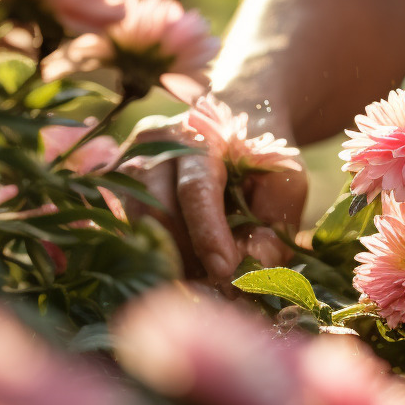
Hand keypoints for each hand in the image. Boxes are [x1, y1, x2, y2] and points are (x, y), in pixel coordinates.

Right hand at [122, 120, 307, 288]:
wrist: (239, 118)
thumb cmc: (265, 158)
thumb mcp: (285, 186)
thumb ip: (272, 229)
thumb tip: (245, 280)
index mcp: (203, 134)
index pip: (196, 189)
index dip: (208, 235)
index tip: (224, 272)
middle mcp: (157, 144)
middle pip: (159, 210)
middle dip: (188, 255)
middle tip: (218, 285)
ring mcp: (131, 163)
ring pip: (139, 224)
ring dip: (172, 259)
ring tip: (204, 278)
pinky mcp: (119, 185)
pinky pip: (130, 231)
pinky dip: (159, 254)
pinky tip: (184, 267)